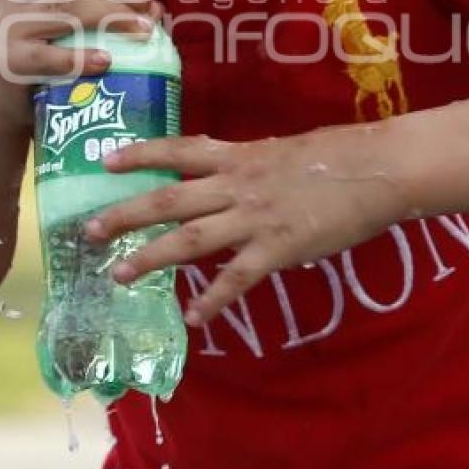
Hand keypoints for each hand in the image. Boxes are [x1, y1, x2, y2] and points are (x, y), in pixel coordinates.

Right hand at [0, 0, 159, 125]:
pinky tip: (107, 61)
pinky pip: (49, 57)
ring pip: (68, 10)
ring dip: (112, 17)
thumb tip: (154, 6)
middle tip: (149, 7)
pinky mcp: (9, 61)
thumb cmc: (40, 50)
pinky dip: (80, 58)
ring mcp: (10, 25)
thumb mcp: (60, 17)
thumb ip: (96, 2)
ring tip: (143, 30)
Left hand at [87, 125, 409, 324]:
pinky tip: (194, 318)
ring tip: (120, 276)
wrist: (378, 167)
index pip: (179, 151)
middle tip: (89, 232)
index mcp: (239, 155)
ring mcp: (255, 217)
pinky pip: (237, 278)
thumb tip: (232, 174)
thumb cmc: (338, 154)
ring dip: (152, 258)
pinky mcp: (278, 247)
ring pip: (190, 238)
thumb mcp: (283, 149)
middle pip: (169, 199)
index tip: (106, 161)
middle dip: (126, 215)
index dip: (141, 155)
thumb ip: (251, 164)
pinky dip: (213, 299)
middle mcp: (237, 184)